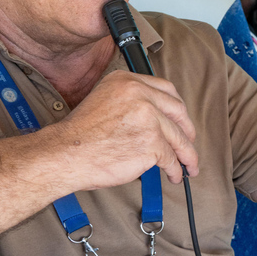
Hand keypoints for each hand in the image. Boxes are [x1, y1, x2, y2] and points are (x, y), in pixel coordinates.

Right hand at [47, 70, 197, 190]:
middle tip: (189, 141)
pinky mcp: (152, 142)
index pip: (166, 89)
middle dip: (188, 130)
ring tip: (188, 165)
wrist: (66, 153)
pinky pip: (170, 158)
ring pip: (178, 138)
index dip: (177, 107)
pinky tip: (174, 175)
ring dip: (186, 155)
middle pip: (178, 111)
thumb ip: (130, 102)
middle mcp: (140, 94)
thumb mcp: (104, 100)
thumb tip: (155, 119)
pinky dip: (175, 170)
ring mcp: (148, 118)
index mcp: (127, 81)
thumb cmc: (81, 135)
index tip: (181, 119)